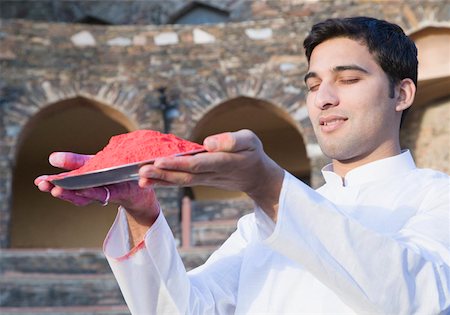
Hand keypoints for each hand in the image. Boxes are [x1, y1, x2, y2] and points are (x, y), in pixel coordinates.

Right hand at [35, 152, 159, 226]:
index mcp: (85, 182)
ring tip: (57, 189)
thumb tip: (52, 158)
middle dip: (58, 189)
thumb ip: (74, 162)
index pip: (66, 184)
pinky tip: (84, 188)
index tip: (38, 181)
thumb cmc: (114, 172)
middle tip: (43, 186)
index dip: (51, 183)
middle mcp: (93, 190)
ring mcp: (106, 193)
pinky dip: (93, 192)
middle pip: (73, 192)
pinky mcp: (119, 193)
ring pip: (86, 196)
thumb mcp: (94, 163)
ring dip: (72, 194)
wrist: (141, 181)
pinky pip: (105, 193)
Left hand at [138, 129, 284, 220]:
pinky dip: (164, 182)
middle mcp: (212, 174)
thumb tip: (208, 143)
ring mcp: (205, 180)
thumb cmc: (252, 154)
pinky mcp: (200, 180)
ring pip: (181, 182)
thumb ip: (231, 141)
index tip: (160, 161)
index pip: (198, 164)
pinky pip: (181, 182)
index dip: (179, 164)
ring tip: (140, 178)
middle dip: (162, 174)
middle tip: (141, 171)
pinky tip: (148, 180)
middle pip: (184, 176)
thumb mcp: (250, 141)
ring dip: (160, 181)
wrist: (257, 178)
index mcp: (223, 162)